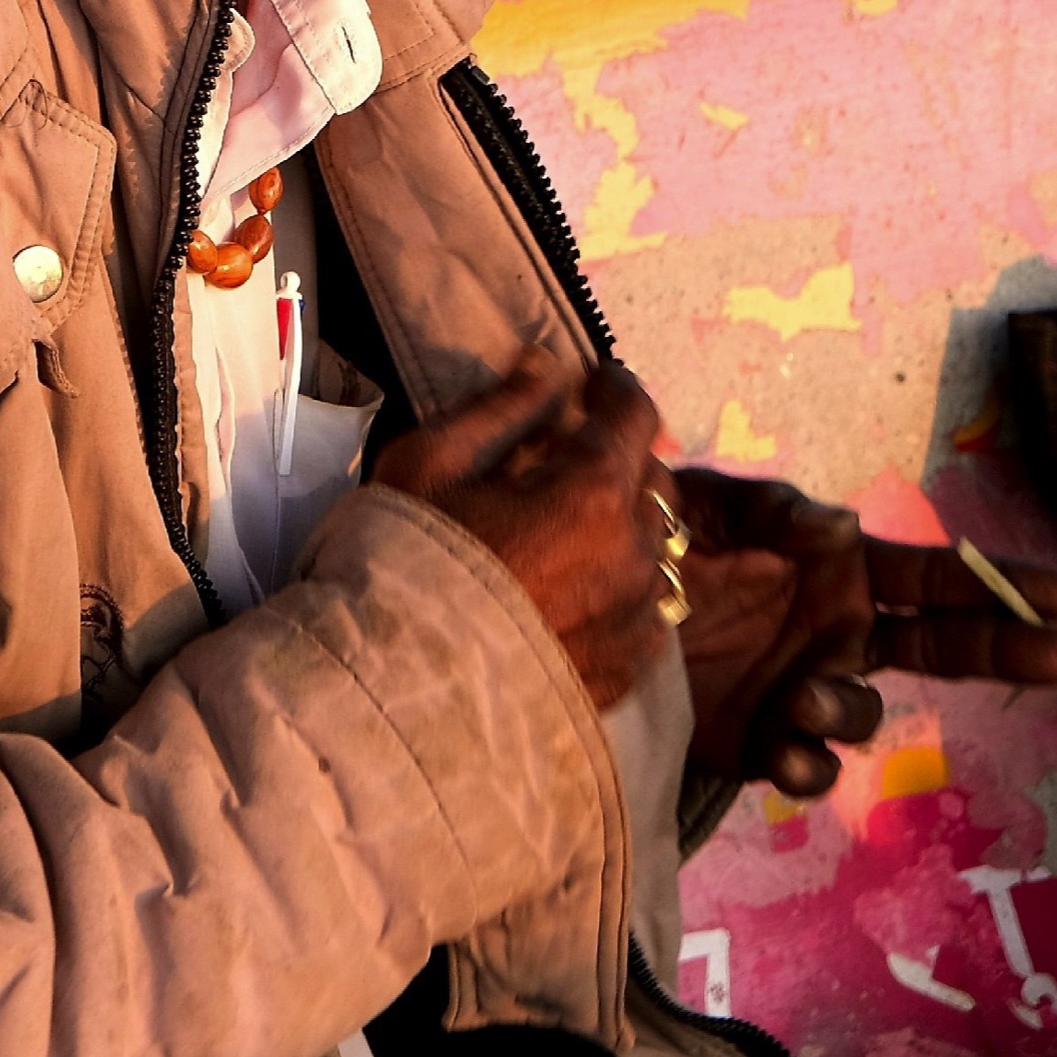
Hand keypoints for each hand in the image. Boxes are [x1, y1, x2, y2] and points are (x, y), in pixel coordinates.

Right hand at [373, 352, 675, 713]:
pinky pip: (648, 609)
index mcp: (592, 493)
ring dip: (627, 522)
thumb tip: (547, 368)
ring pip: (657, 548)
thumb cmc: (408, 560)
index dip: (616, 387)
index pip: (636, 415)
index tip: (591, 382)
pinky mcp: (625, 671)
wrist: (399, 688)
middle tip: (570, 457)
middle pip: (655, 481)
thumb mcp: (433, 462)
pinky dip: (626, 584)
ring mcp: (635, 620)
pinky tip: (581, 587)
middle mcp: (633, 555)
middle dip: (620, 456)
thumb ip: (502, 408)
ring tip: (576, 527)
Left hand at [673, 469, 1056, 796]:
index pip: (936, 576)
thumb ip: (773, 513)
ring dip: (846, 708)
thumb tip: (842, 528)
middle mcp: (839, 632)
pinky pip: (808, 767)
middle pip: (942, 647)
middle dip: (1008, 647)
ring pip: (863, 715)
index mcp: (839, 568)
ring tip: (806, 696)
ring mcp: (807, 691)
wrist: (585, 605)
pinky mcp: (763, 743)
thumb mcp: (710, 504)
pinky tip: (784, 753)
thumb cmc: (660, 537)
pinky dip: (805, 765)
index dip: (1004, 585)